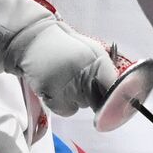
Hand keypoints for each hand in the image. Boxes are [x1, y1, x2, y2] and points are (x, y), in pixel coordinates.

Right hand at [4, 15, 118, 115]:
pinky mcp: (53, 97)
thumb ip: (106, 70)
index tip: (112, 100)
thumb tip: (118, 91)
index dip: (114, 98)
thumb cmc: (66, 45)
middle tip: (81, 81)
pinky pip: (67, 111)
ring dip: (77, 98)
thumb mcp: (92, 50)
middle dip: (93, 95)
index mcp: (97, 62)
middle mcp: (84, 76)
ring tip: (66, 80)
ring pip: (82, 106)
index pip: (113, 90)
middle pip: (98, 101)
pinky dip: (63, 104)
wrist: (35, 41)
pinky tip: (57, 88)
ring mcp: (68, 88)